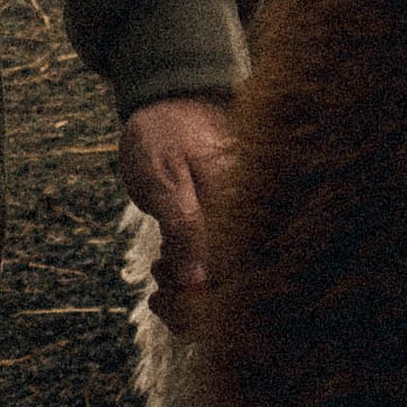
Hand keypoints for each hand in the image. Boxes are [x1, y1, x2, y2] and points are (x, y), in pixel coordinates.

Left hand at [118, 92, 234, 335]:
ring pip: (229, 281)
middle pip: (237, 289)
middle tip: (156, 294)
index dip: (199, 304)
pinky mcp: (230, 225)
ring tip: (159, 272)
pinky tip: (168, 267)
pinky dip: (195, 277)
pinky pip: (222, 264)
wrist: (171, 101)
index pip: (234, 279)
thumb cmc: (163, 134)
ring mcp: (242, 224)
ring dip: (192, 294)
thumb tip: (197, 282)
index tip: (162, 298)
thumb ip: (183, 226)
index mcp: (239, 210)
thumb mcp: (163, 176)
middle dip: (194, 306)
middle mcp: (250, 220)